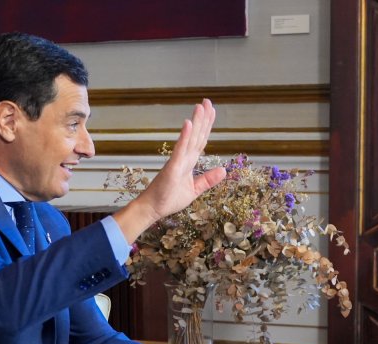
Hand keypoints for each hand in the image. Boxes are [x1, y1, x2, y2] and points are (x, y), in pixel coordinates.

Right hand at [112, 99, 226, 240]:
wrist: (153, 209)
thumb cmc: (169, 199)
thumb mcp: (195, 189)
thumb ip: (208, 179)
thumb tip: (224, 170)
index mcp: (189, 162)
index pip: (201, 140)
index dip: (207, 126)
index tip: (211, 111)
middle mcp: (184, 158)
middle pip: (197, 135)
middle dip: (203, 118)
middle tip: (207, 100)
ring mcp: (178, 161)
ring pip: (190, 138)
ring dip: (196, 122)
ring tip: (200, 106)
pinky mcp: (172, 167)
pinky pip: (180, 150)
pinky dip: (185, 136)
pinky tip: (189, 123)